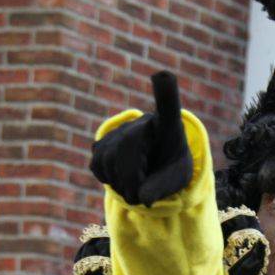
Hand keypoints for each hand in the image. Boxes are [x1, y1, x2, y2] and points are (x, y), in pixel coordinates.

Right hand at [89, 70, 192, 205]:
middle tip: (140, 199)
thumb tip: (142, 199)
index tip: (164, 75)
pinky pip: (97, 164)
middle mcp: (143, 122)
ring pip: (108, 158)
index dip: (166, 92)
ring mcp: (121, 130)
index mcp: (169, 127)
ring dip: (119, 183)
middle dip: (130, 178)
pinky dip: (108, 179)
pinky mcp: (103, 142)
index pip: (168, 108)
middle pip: (126, 147)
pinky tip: (121, 179)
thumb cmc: (172, 168)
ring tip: (134, 190)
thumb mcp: (177, 178)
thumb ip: (162, 188)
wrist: (158, 167)